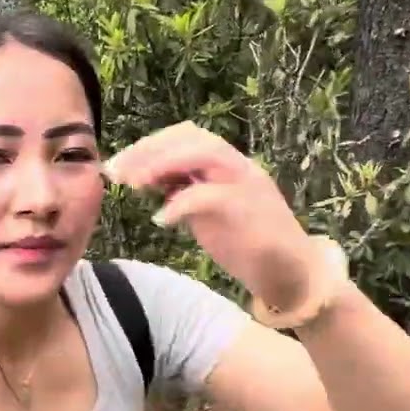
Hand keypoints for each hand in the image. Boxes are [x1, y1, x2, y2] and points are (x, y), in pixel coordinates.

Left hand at [104, 121, 313, 309]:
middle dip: (150, 149)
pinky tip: (159, 219)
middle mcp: (239, 167)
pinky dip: (180, 204)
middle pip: (193, 137)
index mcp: (228, 165)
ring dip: (163, 164)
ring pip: (205, 154)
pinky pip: (210, 196)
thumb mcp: (206, 212)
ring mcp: (248, 185)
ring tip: (133, 183)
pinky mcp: (251, 211)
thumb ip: (182, 191)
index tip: (119, 163)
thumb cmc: (248, 244)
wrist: (292, 275)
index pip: (187, 136)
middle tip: (117, 171)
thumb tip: (146, 180)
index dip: (150, 144)